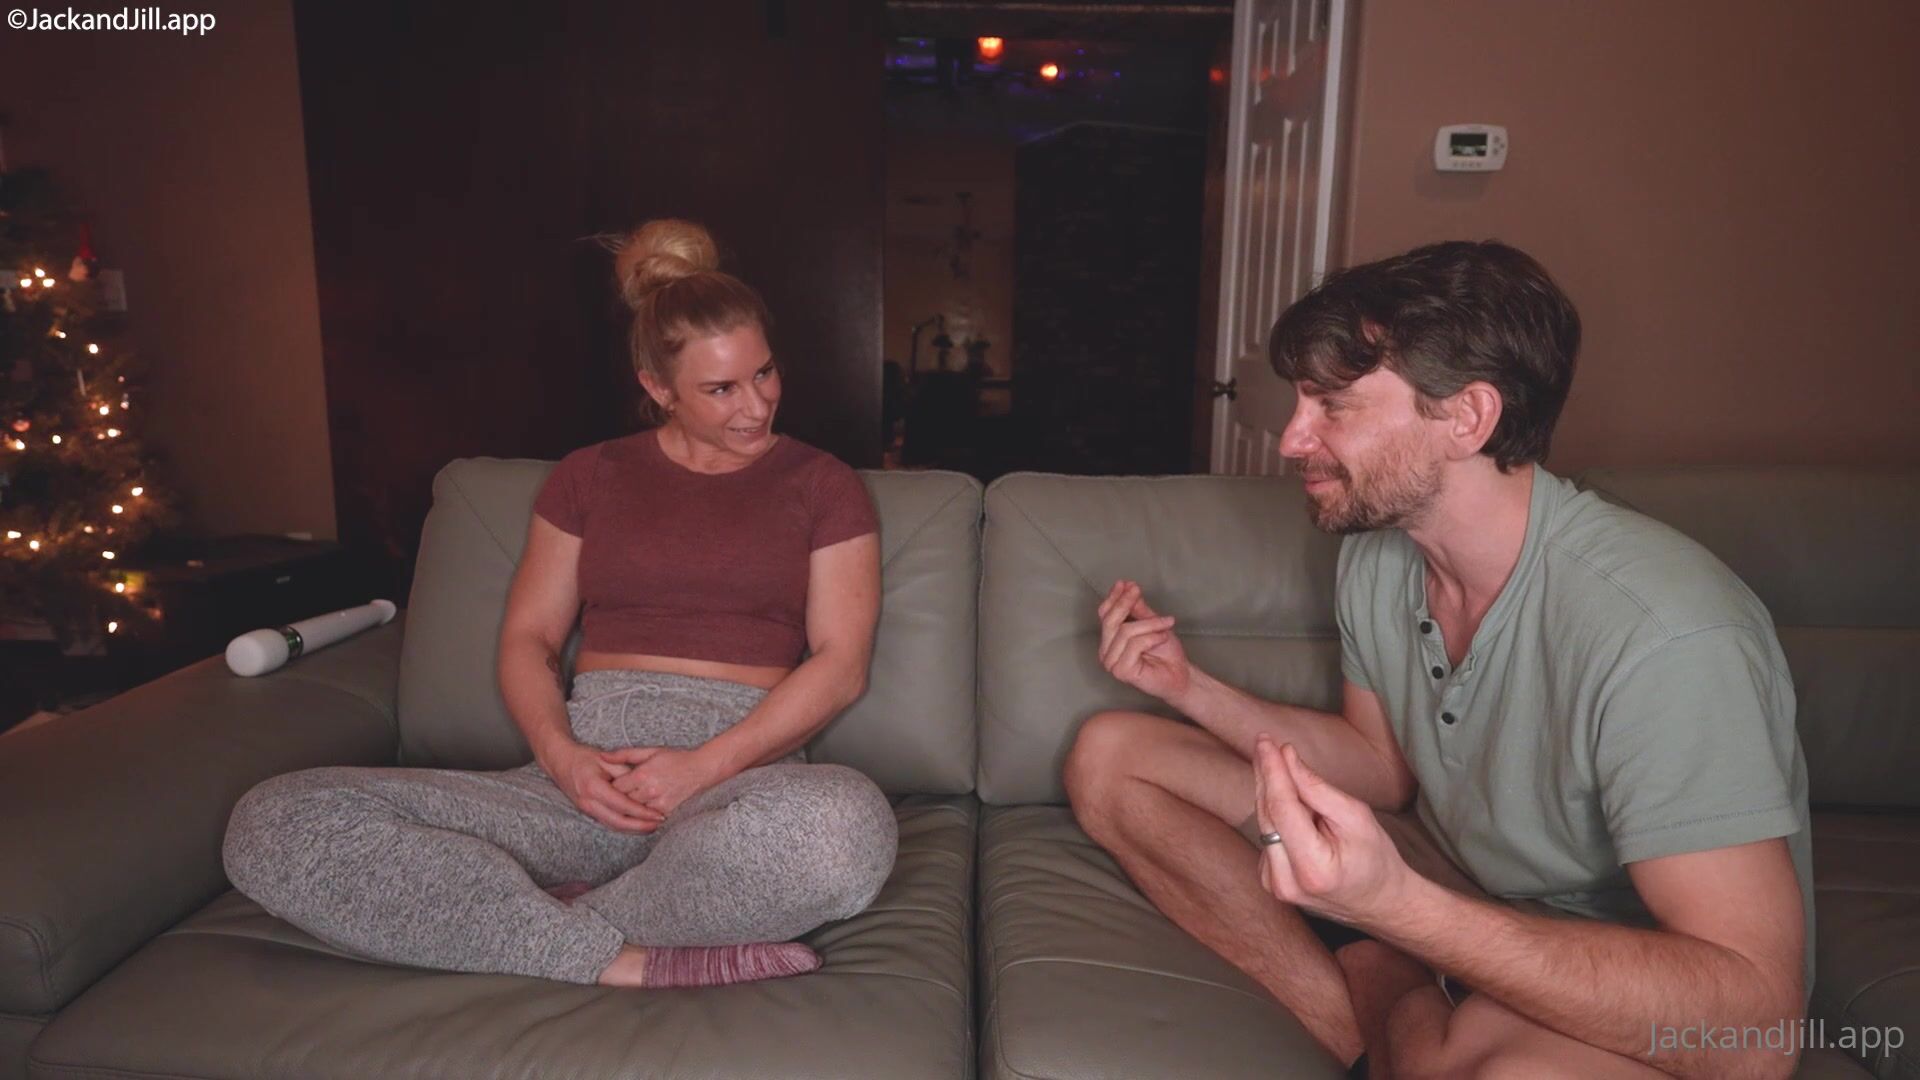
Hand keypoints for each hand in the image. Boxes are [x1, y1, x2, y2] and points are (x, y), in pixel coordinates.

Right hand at [545, 741, 665, 833]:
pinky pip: (608, 823)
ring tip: (653, 826)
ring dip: (633, 829)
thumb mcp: (606, 759)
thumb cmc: (583, 757)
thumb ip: (624, 773)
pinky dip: (624, 826)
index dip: (641, 812)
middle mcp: (588, 802)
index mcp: (593, 788)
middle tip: (659, 824)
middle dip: (640, 825)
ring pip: (613, 826)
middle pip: (618, 822)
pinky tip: (638, 825)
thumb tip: (643, 786)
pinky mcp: (588, 812)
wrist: (559, 761)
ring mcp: (586, 809)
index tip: (658, 814)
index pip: (622, 805)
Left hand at [604, 746, 718, 818]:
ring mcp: (657, 803)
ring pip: (633, 811)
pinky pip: (646, 816)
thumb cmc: (675, 758)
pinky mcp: (665, 811)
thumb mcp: (649, 751)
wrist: (701, 769)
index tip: (607, 784)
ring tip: (625, 800)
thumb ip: (624, 754)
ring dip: (628, 807)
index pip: (615, 787)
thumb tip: (602, 756)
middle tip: (612, 795)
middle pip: (622, 801)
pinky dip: (641, 813)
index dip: (609, 786)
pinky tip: (639, 806)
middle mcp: (649, 790)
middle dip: (616, 798)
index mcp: (642, 774)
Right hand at [1097, 579, 1190, 701]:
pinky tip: (1162, 638)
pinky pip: (1134, 644)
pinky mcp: (1121, 671)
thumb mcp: (1153, 623)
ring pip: (1125, 631)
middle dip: (1125, 603)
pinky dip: (1151, 637)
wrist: (1179, 674)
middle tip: (1137, 591)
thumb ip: (1139, 609)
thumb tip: (1128, 587)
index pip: (1104, 615)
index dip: (1113, 598)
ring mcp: (1111, 663)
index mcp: (1109, 640)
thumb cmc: (1165, 652)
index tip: (1125, 583)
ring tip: (1166, 624)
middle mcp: (1106, 651)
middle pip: (1110, 621)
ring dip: (1149, 624)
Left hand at [1253, 735, 1410, 927]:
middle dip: (1266, 775)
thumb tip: (1286, 758)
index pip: (1281, 808)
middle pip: (1266, 815)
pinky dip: (1278, 816)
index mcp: (1311, 868)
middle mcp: (1285, 882)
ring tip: (1288, 774)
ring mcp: (1275, 886)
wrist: (1382, 904)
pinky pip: (1268, 837)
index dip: (1272, 770)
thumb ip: (1317, 789)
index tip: (1266, 741)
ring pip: (1264, 824)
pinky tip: (1295, 809)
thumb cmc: (1376, 859)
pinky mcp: (1271, 882)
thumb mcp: (1356, 817)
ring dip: (1272, 794)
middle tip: (1264, 741)